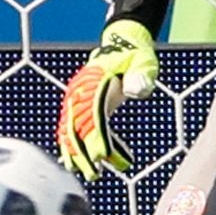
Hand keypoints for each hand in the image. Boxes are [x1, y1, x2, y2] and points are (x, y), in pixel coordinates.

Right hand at [56, 18, 158, 179]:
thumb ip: (141, 76)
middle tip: (94, 175)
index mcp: (95, 81)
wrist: (123, 39)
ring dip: (77, 153)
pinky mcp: (81, 102)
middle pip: (77, 125)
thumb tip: (135, 91)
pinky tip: (83, 163)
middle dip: (84, 152)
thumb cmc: (136, 53)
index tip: (102, 157)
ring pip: (71, 129)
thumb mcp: (144, 61)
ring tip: (89, 175)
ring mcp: (78, 96)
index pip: (94, 114)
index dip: (97, 137)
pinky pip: (75, 127)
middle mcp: (82, 90)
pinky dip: (77, 145)